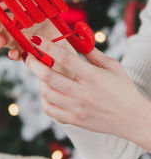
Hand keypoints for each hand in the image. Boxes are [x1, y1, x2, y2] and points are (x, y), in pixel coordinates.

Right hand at [0, 0, 76, 61]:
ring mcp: (19, 39)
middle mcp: (14, 26)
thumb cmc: (52, 20)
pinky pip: (19, 54)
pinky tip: (14, 54)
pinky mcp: (26, 52)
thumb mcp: (44, 5)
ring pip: (5, 40)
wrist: (63, 40)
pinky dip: (15, 55)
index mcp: (16, 12)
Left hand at [23, 34, 150, 148]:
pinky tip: (47, 91)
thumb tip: (77, 38)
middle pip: (48, 76)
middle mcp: (82, 93)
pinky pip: (50, 110)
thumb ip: (93, 53)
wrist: (132, 119)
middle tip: (28, 55)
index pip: (65, 58)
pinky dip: (44, 99)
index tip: (36, 39)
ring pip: (46, 92)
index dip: (48, 47)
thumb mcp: (112, 66)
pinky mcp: (74, 120)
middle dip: (33, 63)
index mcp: (93, 77)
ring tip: (40, 72)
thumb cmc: (123, 89)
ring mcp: (76, 108)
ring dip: (39, 80)